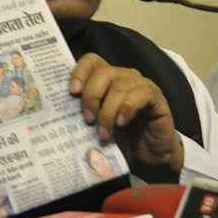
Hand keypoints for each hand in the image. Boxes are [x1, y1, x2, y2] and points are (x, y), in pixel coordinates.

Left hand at [69, 53, 183, 181]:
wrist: (151, 155)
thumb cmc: (123, 139)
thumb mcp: (98, 127)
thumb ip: (85, 117)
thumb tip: (61, 119)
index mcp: (107, 79)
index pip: (91, 61)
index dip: (79, 72)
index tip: (72, 92)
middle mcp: (124, 76)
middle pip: (103, 72)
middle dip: (91, 96)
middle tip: (88, 119)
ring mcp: (141, 84)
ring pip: (119, 86)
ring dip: (108, 111)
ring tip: (105, 133)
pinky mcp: (156, 97)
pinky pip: (140, 94)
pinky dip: (127, 109)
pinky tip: (122, 123)